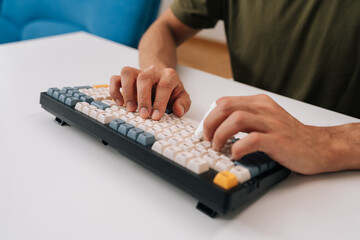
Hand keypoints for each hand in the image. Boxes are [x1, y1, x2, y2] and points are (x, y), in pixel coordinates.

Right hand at [110, 65, 190, 119]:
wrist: (162, 79)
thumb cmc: (171, 90)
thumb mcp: (181, 97)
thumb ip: (183, 103)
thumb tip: (178, 110)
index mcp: (168, 75)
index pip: (163, 86)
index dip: (159, 102)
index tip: (156, 116)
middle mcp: (152, 71)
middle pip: (144, 79)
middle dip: (143, 99)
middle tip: (143, 115)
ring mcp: (138, 72)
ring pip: (127, 73)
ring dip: (127, 92)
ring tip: (130, 109)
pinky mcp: (127, 77)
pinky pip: (116, 78)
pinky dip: (115, 91)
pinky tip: (120, 103)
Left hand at [203, 94, 336, 174]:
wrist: (319, 147)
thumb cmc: (290, 136)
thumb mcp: (265, 120)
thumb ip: (245, 118)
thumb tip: (218, 124)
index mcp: (259, 103)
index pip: (225, 102)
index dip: (209, 117)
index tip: (205, 131)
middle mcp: (264, 109)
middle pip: (226, 107)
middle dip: (210, 124)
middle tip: (207, 140)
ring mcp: (272, 124)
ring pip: (236, 119)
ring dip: (221, 135)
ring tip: (218, 148)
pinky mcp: (278, 140)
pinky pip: (252, 139)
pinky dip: (238, 148)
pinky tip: (236, 155)